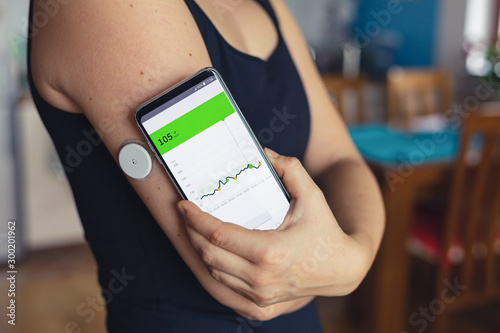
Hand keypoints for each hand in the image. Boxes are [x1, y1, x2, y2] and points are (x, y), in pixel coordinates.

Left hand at [178, 148, 372, 306]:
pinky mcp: (261, 305)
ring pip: (213, 272)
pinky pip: (225, 287)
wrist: (342, 269)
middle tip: (186, 214)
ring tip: (195, 229)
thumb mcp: (312, 196)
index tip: (183, 205)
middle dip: (191, 232)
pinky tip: (211, 251)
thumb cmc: (325, 231)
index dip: (196, 219)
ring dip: (199, 250)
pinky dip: (213, 267)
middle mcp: (260, 278)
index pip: (218, 234)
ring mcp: (260, 295)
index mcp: (269, 252)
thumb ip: (290, 169)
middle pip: (209, 254)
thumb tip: (265, 153)